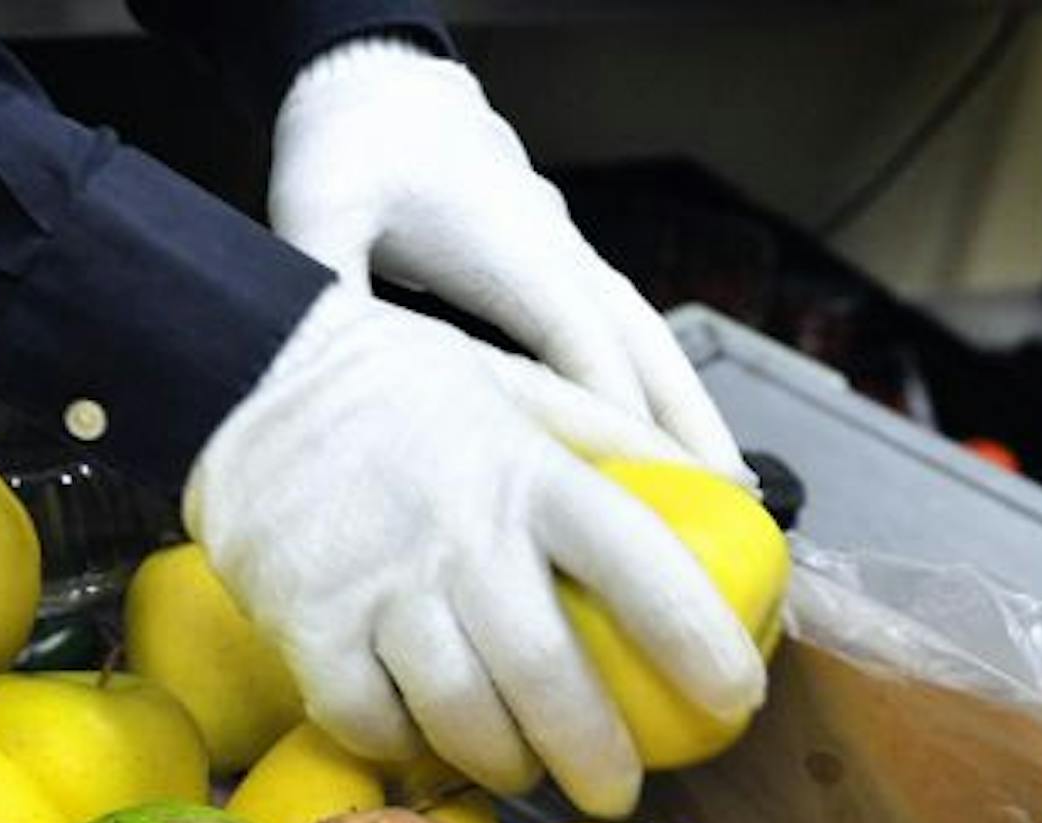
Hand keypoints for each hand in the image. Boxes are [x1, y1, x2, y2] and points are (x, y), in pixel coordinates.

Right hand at [185, 286, 764, 816]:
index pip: (640, 567)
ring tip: (523, 773)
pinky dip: (404, 748)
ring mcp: (381, 588)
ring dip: (505, 764)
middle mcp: (462, 537)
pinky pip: (369, 720)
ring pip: (461, 716)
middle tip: (620, 792)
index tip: (737, 701)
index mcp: (529, 475)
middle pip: (549, 676)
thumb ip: (609, 438)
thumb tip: (727, 487)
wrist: (250, 376)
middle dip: (596, 754)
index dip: (699, 643)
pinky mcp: (309, 626)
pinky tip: (421, 744)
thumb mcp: (514, 384)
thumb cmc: (398, 388)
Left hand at [270, 37, 748, 481]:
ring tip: (732, 488)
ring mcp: (569, 259)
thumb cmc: (353, 150)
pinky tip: (670, 440)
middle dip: (688, 433)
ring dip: (691, 411)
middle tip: (733, 514)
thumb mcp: (317, 214)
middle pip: (645, 352)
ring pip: (651, 341)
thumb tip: (308, 362)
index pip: (582, 350)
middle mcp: (559, 256)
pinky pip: (626, 334)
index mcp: (512, 252)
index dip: (616, 425)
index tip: (642, 503)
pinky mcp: (561, 266)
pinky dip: (658, 387)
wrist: (381, 88)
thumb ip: (318, 287)